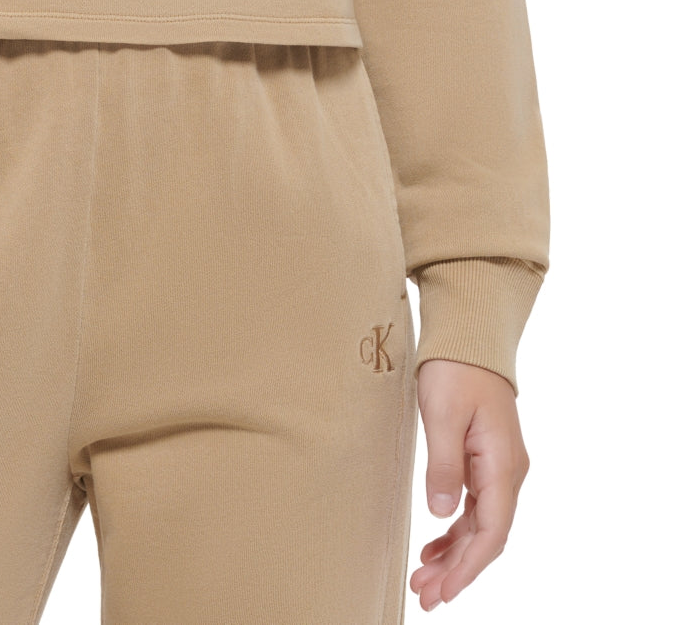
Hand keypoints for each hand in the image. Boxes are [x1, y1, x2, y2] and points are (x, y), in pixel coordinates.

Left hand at [409, 358, 530, 610]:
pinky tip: (435, 544)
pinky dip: (454, 529)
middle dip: (458, 570)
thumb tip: (440, 515)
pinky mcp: (484, 459)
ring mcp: (497, 466)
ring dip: (454, 553)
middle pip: (487, 536)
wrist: (468, 335)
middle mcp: (507, 472)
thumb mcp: (443, 415)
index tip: (443, 591)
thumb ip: (444, 466)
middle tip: (425, 595)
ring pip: (480, 525)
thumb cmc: (456, 369)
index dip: (468, 567)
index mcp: (503, 465)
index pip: (492, 533)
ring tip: (424, 577)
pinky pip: (473, 506)